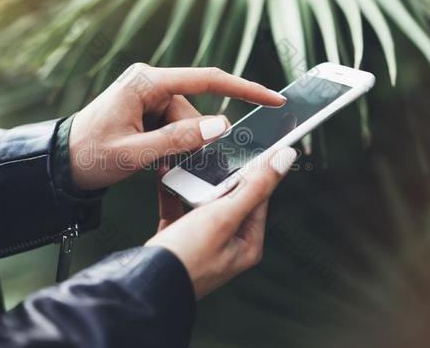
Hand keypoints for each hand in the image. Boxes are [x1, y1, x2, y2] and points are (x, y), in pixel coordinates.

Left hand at [69, 64, 285, 189]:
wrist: (62, 163)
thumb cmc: (90, 155)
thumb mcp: (136, 153)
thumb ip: (179, 139)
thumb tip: (221, 125)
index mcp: (146, 82)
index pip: (207, 79)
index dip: (244, 89)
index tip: (274, 99)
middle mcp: (149, 81)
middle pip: (195, 109)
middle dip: (191, 140)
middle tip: (167, 164)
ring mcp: (148, 93)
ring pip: (186, 121)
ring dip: (178, 146)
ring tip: (152, 163)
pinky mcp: (147, 107)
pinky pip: (174, 125)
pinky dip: (171, 144)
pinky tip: (152, 157)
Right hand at [146, 147, 296, 299]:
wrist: (145, 283)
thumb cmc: (187, 257)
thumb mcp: (225, 216)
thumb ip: (255, 187)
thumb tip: (284, 159)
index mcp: (247, 243)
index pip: (258, 196)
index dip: (253, 170)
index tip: (246, 145)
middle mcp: (228, 243)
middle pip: (229, 195)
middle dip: (216, 175)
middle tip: (208, 156)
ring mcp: (202, 241)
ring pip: (201, 199)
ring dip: (192, 181)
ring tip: (184, 164)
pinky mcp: (177, 237)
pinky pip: (178, 206)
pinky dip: (172, 190)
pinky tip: (165, 175)